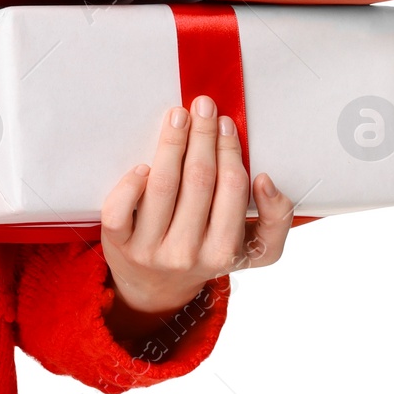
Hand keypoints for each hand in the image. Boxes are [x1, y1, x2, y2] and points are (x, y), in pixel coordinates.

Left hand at [100, 96, 294, 324]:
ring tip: (177, 116)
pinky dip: (130, 183)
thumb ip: (276, 220)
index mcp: (224, 252)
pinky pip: (120, 210)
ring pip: (163, 186)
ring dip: (172, 144)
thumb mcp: (251, 250)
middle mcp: (187, 253)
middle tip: (203, 105)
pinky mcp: (117, 243)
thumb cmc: (206, 254)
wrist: (155, 288)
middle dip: (203, 137)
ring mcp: (149, 249)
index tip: (226, 123)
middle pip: (198, 181)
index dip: (229, 151)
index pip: (231, 189)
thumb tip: (266, 181)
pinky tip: (144, 164)